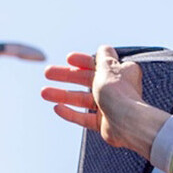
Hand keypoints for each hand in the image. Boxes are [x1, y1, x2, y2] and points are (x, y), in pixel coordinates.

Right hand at [40, 46, 166, 159]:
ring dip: (63, 95)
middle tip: (48, 73)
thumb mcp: (109, 67)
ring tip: (44, 93)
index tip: (68, 58)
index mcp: (121, 73)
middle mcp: (116, 90)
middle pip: (86, 81)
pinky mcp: (103, 123)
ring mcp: (109, 107)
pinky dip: (70, 113)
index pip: (99, 64)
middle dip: (66, 76)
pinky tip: (57, 108)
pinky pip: (83, 117)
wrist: (127, 123)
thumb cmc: (120, 94)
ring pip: (82, 99)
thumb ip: (104, 57)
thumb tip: (104, 48)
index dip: (83, 60)